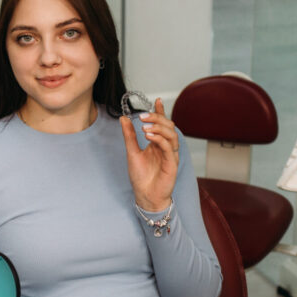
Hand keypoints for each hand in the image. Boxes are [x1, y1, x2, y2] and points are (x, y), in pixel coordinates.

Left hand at [120, 97, 179, 211]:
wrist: (145, 196)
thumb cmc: (141, 177)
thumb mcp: (132, 152)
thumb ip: (129, 135)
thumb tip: (123, 118)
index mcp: (158, 143)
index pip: (162, 124)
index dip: (161, 112)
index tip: (157, 101)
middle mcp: (166, 147)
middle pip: (168, 126)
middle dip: (157, 118)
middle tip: (142, 116)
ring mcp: (171, 155)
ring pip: (171, 135)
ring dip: (159, 128)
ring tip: (145, 127)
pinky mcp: (172, 164)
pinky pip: (169, 147)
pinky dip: (160, 139)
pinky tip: (149, 136)